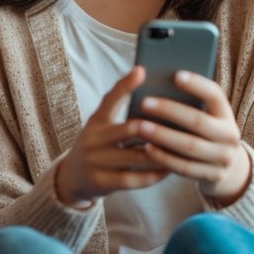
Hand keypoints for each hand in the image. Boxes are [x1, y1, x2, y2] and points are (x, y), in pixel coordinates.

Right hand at [54, 66, 170, 206]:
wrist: (71, 178)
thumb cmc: (98, 147)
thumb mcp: (102, 126)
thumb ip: (122, 114)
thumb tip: (155, 96)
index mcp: (96, 120)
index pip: (110, 99)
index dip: (125, 85)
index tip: (142, 71)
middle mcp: (93, 138)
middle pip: (129, 128)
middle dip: (155, 127)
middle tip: (180, 124)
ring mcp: (95, 161)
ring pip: (136, 156)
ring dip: (161, 153)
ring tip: (181, 148)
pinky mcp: (100, 182)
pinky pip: (133, 179)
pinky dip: (153, 174)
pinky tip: (168, 170)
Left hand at [134, 71, 251, 205]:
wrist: (229, 169)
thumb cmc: (205, 133)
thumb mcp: (207, 117)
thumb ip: (190, 104)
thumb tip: (158, 83)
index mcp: (226, 114)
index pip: (215, 95)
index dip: (197, 84)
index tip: (176, 75)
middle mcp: (229, 135)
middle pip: (198, 121)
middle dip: (170, 111)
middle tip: (144, 103)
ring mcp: (223, 158)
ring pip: (189, 146)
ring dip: (163, 136)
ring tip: (140, 127)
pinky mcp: (212, 176)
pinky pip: (184, 167)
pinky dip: (165, 158)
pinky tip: (147, 148)